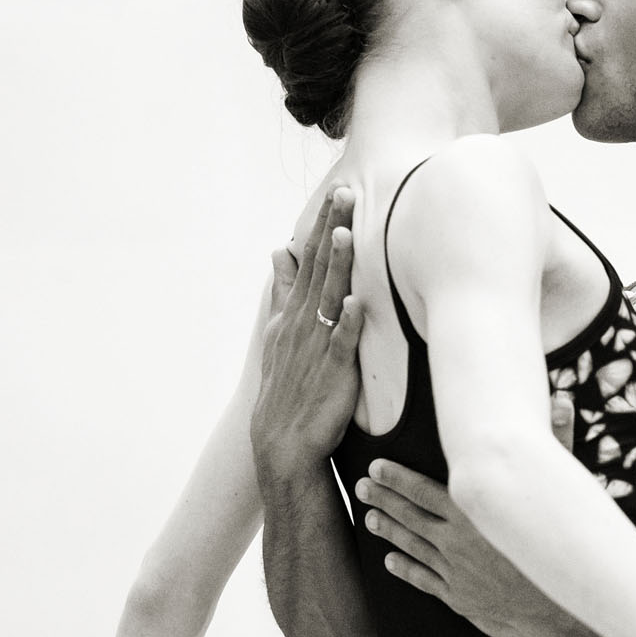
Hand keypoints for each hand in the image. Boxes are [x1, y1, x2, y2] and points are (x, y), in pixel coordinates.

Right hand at [253, 188, 363, 474]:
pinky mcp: (333, 373)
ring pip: (329, 297)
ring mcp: (317, 346)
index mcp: (294, 312)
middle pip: (319, 268)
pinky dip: (347, 323)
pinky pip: (340, 344)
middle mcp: (304, 323)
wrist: (283, 443)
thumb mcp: (280, 332)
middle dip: (332, 229)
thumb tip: (280, 250)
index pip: (309, 259)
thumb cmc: (289, 386)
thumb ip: (284, 290)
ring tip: (346, 233)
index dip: (323, 226)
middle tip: (344, 193)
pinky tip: (355, 301)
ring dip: (337, 266)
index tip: (336, 192)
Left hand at [359, 459, 560, 636]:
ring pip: (412, 546)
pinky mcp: (459, 597)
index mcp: (475, 510)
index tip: (375, 468)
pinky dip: (405, 569)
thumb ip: (558, 440)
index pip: (423, 489)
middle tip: (361, 487)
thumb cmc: (567, 541)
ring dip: (389, 530)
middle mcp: (457, 539)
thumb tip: (561, 399)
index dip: (396, 478)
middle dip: (383, 499)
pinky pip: (424, 579)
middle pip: (411, 515)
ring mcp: (455, 570)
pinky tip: (389, 562)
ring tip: (369, 518)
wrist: (563, 609)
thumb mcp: (565, 487)